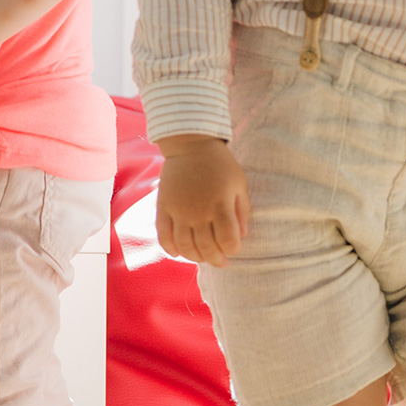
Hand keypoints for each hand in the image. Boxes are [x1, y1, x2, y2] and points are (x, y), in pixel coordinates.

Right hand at [155, 135, 250, 266]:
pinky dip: (170, 248)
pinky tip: (178, 252)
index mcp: (220, 205)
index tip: (233, 248)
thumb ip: (242, 211)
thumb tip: (241, 236)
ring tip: (202, 256)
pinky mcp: (163, 206)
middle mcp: (199, 211)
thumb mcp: (239, 183)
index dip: (233, 250)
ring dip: (195, 257)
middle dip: (216, 260)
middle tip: (221, 261)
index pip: (228, 241)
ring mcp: (179, 210)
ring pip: (185, 246)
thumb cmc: (220, 164)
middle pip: (207, 248)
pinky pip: (163, 235)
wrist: (190, 144)